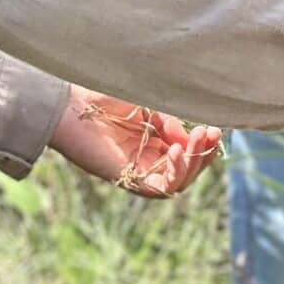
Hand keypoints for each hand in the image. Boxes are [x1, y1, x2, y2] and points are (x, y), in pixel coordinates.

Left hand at [50, 88, 221, 198]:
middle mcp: (146, 160)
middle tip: (211, 132)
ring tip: (196, 139)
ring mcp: (137, 171)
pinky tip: (175, 149)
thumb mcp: (148, 105)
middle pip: (186, 170)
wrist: (69, 102)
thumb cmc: (101, 97)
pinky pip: (159, 187)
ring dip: (193, 163)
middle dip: (203, 153)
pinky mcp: (126, 178)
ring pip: (177, 182)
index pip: (186, 152)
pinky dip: (174, 172)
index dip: (202, 144)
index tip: (214, 127)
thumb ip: (169, 122)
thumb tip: (188, 138)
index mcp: (152, 142)